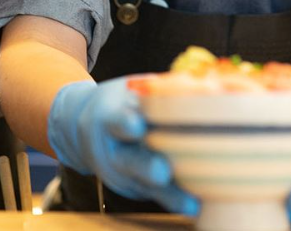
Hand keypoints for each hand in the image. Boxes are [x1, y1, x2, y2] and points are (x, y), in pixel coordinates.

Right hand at [47, 77, 198, 214]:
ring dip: (169, 195)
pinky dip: (174, 199)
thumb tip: (207, 88)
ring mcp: (122, 174)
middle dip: (148, 168)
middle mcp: (113, 151)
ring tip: (189, 203)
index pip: (117, 120)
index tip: (137, 126)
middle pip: (131, 161)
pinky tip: (195, 202)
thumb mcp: (130, 90)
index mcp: (109, 118)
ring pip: (146, 186)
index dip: (127, 124)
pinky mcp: (133, 188)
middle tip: (163, 172)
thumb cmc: (120, 103)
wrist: (84, 129)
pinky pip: (155, 195)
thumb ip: (160, 92)